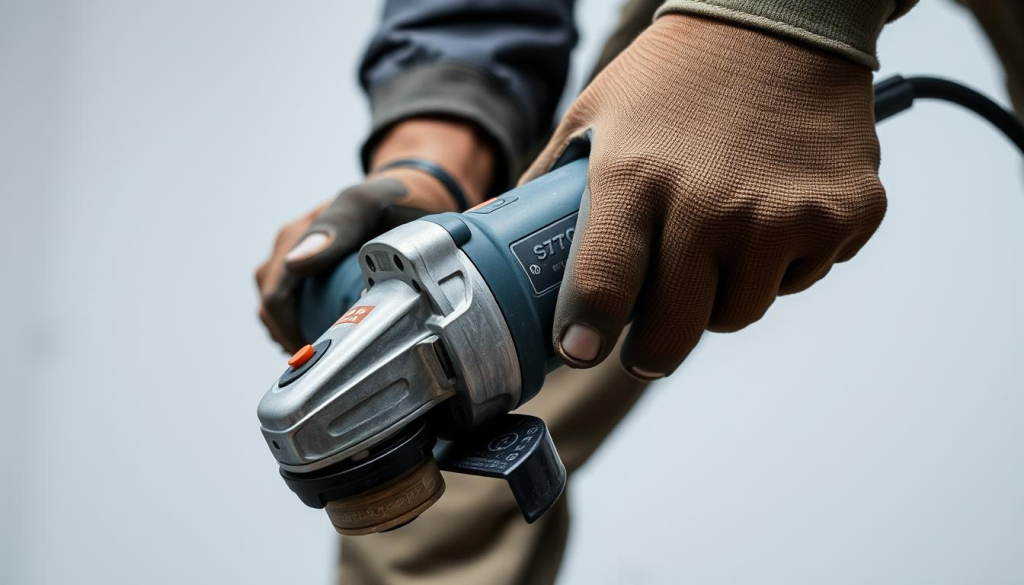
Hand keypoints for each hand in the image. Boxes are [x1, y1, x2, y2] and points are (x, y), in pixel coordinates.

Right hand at [256, 118, 493, 352]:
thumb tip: (296, 264)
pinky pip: (291, 303)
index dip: (291, 332)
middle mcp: (288, 247)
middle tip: (327, 360)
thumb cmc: (387, 199)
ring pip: (277, 308)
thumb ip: (337, 229)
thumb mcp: (366, 204)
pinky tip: (324, 337)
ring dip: (294, 332)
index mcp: (297, 235)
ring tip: (325, 353)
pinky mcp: (306, 268)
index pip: (276, 298)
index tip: (320, 353)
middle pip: (272, 308)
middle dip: (292, 336)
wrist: (404, 194)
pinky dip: (301, 323)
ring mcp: (295, 258)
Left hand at [522, 14, 886, 378]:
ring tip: (716, 244)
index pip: (604, 288)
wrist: (782, 18)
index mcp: (636, 177)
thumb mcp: (596, 111)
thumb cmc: (676, 72)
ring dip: (721, 296)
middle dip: (652, 349)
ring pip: (740, 312)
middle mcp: (711, 203)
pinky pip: (802, 277)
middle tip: (646, 346)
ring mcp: (784, 213)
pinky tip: (772, 210)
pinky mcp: (844, 213)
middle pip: (675, 330)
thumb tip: (507, 233)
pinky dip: (783, 261)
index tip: (580, 351)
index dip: (586, 334)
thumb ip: (553, 180)